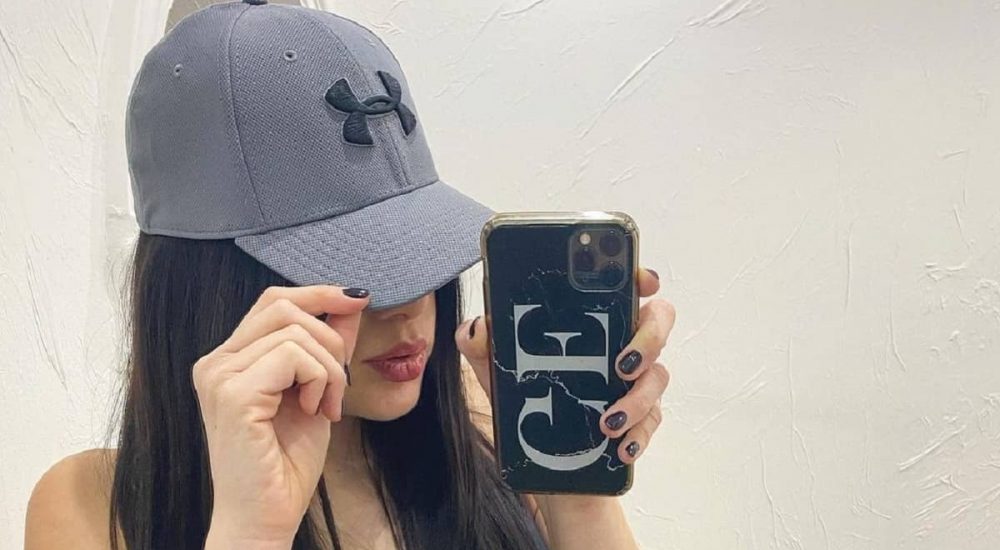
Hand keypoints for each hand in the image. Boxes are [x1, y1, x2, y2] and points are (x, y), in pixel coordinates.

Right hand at [193, 285, 366, 547]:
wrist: (264, 518)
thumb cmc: (286, 464)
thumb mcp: (317, 391)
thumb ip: (326, 347)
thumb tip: (351, 302)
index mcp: (228, 360)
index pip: (273, 301)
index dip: (318, 293)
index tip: (358, 299)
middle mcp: (215, 362)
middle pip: (282, 305)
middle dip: (330, 337)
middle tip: (338, 384)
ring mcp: (219, 376)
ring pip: (296, 332)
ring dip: (330, 369)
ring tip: (327, 406)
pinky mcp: (233, 394)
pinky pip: (294, 356)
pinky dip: (321, 381)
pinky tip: (316, 412)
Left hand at [456, 267, 674, 463]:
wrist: (538, 454)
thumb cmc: (525, 396)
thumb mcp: (497, 367)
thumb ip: (481, 342)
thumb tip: (478, 328)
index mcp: (595, 320)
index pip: (627, 287)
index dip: (641, 278)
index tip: (645, 282)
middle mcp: (623, 344)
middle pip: (658, 322)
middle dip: (648, 340)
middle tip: (622, 364)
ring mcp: (636, 381)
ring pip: (656, 377)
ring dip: (637, 399)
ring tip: (607, 421)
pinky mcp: (640, 418)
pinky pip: (651, 423)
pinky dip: (638, 435)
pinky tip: (620, 447)